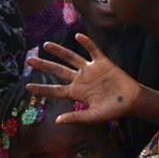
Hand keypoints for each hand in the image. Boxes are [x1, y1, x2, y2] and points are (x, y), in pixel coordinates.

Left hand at [25, 33, 141, 123]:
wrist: (131, 100)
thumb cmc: (113, 110)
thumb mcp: (93, 116)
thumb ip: (76, 118)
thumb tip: (57, 121)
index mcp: (76, 93)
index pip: (55, 90)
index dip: (41, 88)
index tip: (27, 87)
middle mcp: (80, 79)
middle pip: (58, 70)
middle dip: (43, 65)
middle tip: (28, 59)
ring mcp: (91, 70)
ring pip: (71, 57)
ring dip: (59, 51)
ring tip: (46, 45)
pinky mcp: (103, 62)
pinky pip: (93, 50)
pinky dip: (86, 43)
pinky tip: (78, 36)